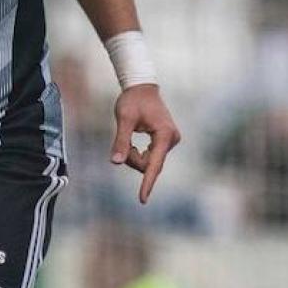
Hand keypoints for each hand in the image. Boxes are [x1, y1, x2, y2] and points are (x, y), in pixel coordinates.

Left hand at [111, 84, 179, 204]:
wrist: (142, 88)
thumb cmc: (132, 100)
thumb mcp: (123, 118)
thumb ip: (121, 140)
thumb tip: (115, 162)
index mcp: (164, 134)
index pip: (153, 165)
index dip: (147, 183)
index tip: (142, 199)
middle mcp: (172, 139)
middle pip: (149, 165)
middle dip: (133, 158)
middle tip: (123, 142)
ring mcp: (171, 141)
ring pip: (149, 163)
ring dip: (135, 156)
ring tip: (130, 138)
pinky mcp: (167, 142)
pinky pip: (151, 158)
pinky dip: (140, 154)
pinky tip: (136, 141)